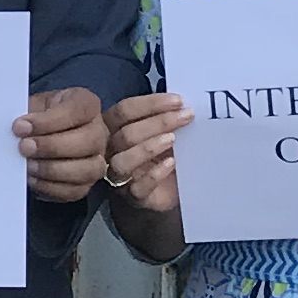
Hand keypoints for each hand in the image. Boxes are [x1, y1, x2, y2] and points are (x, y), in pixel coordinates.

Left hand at [12, 86, 107, 203]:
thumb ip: (27, 114)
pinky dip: (52, 187)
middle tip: (24, 147)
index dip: (49, 121)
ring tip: (28, 166)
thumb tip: (18, 129)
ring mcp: (97, 159)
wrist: (33, 138)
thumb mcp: (31, 106)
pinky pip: (76, 190)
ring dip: (54, 169)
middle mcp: (98, 131)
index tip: (21, 126)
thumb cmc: (35, 118)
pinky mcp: (86, 183)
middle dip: (52, 146)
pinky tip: (33, 179)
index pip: (78, 110)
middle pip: (89, 140)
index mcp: (86, 104)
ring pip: (88, 169)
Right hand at [103, 91, 190, 219]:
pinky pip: (137, 187)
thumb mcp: (162, 131)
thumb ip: (164, 116)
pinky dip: (155, 174)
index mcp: (114, 128)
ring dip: (149, 147)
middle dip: (158, 122)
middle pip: (126, 134)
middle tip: (187, 116)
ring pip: (123, 160)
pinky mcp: (134, 197)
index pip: (124, 111)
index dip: (150, 104)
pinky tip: (171, 164)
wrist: (167, 190)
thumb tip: (182, 101)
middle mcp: (111, 151)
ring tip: (173, 140)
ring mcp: (119, 176)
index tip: (178, 101)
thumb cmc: (162, 153)